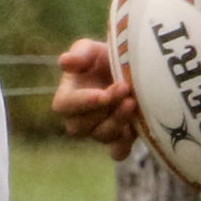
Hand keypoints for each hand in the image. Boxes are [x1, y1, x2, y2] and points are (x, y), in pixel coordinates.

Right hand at [53, 38, 138, 159]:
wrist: (130, 70)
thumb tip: (65, 62)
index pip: (65, 106)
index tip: (103, 94)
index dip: (83, 102)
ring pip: (102, 136)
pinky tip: (135, 128)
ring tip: (133, 102)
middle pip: (83, 125)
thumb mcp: (92, 49)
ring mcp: (98, 132)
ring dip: (118, 121)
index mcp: (67, 97)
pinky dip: (125, 144)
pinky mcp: (118, 140)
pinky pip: (118, 151)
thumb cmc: (104, 58)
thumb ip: (79, 54)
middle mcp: (79, 120)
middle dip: (105, 108)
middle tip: (125, 89)